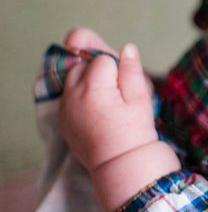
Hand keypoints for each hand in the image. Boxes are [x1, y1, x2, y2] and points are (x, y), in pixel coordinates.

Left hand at [59, 28, 157, 172]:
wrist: (120, 164)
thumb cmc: (135, 131)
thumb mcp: (140, 98)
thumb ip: (131, 70)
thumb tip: (127, 47)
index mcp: (93, 88)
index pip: (102, 59)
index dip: (118, 70)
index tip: (125, 89)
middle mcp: (73, 95)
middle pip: (82, 65)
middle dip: (99, 71)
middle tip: (116, 91)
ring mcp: (64, 108)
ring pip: (73, 78)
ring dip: (87, 80)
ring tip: (105, 98)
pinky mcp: (62, 118)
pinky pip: (68, 94)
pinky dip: (80, 94)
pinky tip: (96, 108)